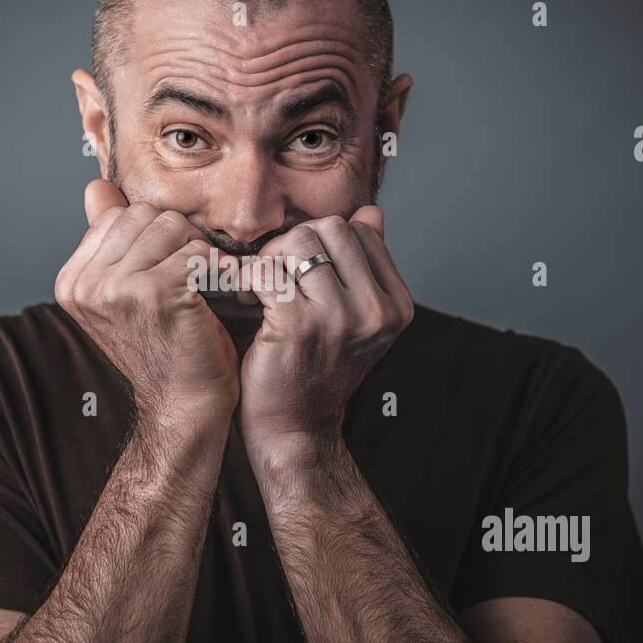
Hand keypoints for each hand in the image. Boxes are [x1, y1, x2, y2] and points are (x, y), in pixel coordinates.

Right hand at [55, 179, 240, 422]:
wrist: (184, 406)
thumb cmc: (166, 350)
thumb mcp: (128, 291)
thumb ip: (111, 239)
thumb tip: (95, 186)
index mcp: (72, 281)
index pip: (118, 216)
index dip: (155, 236)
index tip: (170, 270)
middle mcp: (84, 284)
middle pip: (144, 214)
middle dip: (178, 239)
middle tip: (192, 277)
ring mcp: (114, 289)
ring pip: (171, 226)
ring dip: (197, 252)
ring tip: (202, 285)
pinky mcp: (152, 293)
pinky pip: (195, 251)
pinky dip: (216, 268)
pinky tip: (218, 291)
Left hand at [237, 206, 413, 467]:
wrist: (295, 430)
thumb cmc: (316, 370)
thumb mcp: (356, 317)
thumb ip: (364, 263)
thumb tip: (371, 212)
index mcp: (396, 304)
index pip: (360, 229)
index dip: (323, 240)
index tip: (302, 270)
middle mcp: (375, 311)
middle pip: (331, 228)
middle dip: (296, 243)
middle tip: (277, 275)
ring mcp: (339, 319)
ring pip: (298, 242)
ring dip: (271, 259)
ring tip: (263, 289)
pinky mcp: (297, 326)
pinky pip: (267, 269)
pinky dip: (249, 278)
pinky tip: (247, 299)